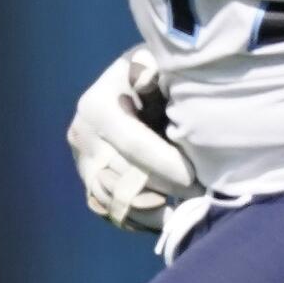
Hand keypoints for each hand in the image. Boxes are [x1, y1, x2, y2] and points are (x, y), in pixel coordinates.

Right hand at [67, 46, 200, 230]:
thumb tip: (148, 79)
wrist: (133, 81)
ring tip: (185, 215)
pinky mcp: (88, 177)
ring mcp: (82, 159)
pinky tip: (167, 219)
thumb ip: (155, 74)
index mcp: (97, 105)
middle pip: (123, 176)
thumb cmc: (154, 70)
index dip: (163, 164)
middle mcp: (82, 134)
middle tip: (201, 200)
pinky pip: (109, 208)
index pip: (132, 143)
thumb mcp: (155, 63)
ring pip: (113, 199)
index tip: (194, 179)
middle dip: (164, 190)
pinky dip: (137, 219)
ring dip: (150, 213)